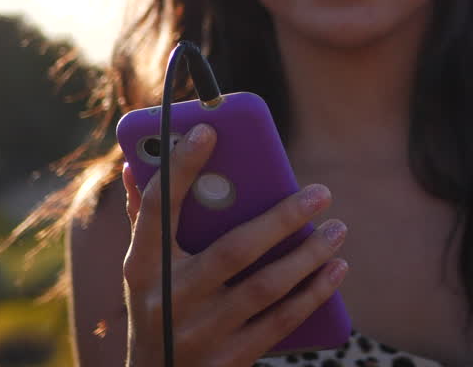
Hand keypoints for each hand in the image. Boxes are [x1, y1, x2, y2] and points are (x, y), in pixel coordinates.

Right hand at [121, 123, 347, 366]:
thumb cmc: (157, 309)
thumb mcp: (141, 271)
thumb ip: (145, 219)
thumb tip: (135, 163)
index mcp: (142, 266)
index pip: (158, 207)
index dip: (179, 167)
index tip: (210, 129)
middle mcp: (167, 299)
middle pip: (232, 249)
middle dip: (282, 218)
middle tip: (321, 194)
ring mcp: (199, 333)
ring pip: (265, 286)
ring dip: (309, 255)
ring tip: (337, 230)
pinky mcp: (229, 360)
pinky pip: (280, 322)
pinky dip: (313, 294)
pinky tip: (336, 270)